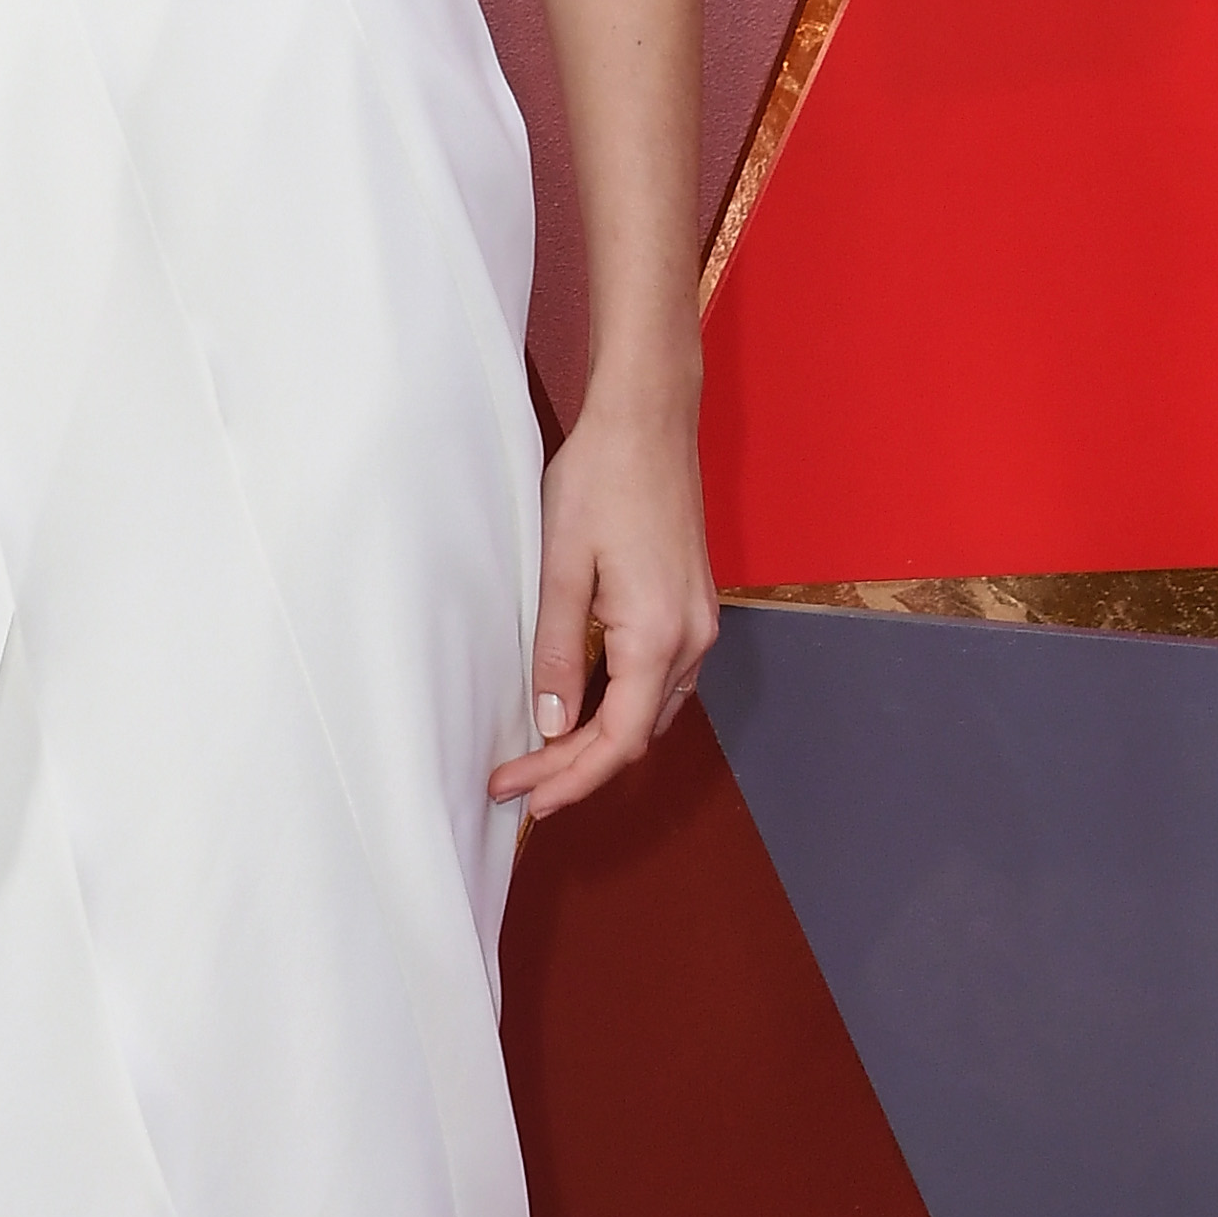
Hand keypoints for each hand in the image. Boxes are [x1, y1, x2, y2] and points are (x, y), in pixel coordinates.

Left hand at [487, 384, 715, 818]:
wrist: (648, 420)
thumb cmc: (601, 479)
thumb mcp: (560, 568)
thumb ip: (556, 651)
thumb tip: (551, 723)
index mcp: (657, 636)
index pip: (618, 740)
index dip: (571, 777)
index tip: (525, 796)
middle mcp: (691, 639)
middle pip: (637, 735)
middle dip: (577, 767)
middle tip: (518, 784)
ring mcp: (699, 623)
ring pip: (652, 711)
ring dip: (600, 741)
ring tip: (542, 757)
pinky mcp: (693, 606)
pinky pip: (662, 680)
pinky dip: (622, 706)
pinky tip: (582, 707)